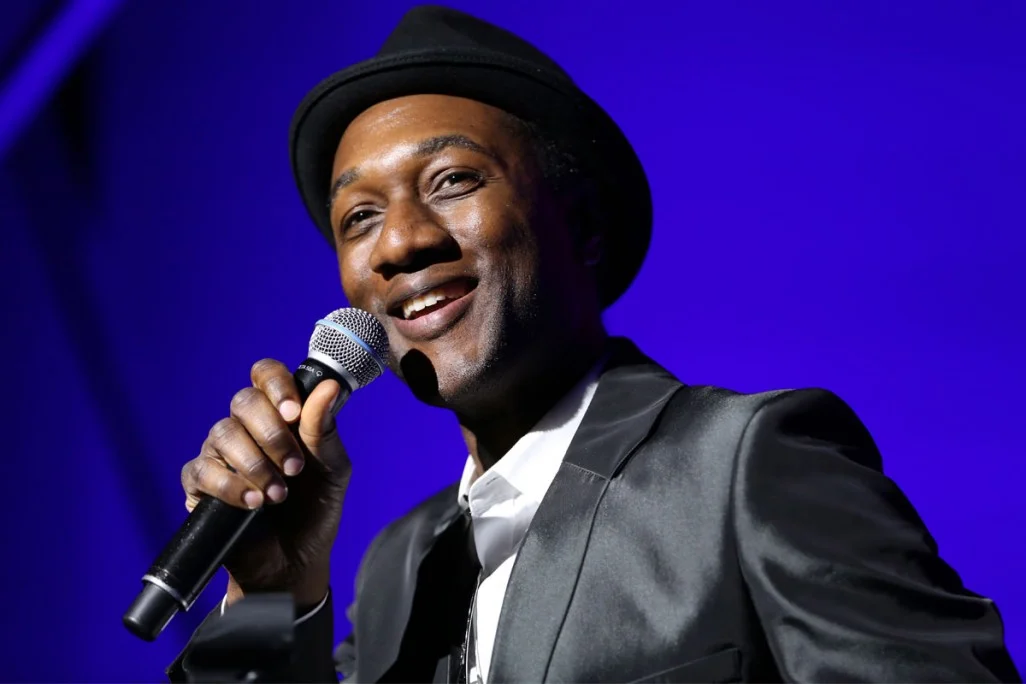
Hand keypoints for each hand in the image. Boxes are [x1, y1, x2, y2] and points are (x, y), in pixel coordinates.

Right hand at [180, 359, 349, 606]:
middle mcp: (247, 428)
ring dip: (256, 464)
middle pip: (243, 401)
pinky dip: (230, 485)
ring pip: (222, 433)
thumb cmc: (315, 511)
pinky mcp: (200, 485)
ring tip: (278, 494)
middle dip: (272, 434)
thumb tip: (327, 387)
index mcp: (280, 416)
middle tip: (294, 468)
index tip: (293, 412)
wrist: (295, 563)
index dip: (277, 385)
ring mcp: (220, 455)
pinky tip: (253, 503)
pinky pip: (202, 470)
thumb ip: (324, 431)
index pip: (266, 375)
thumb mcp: (331, 471)